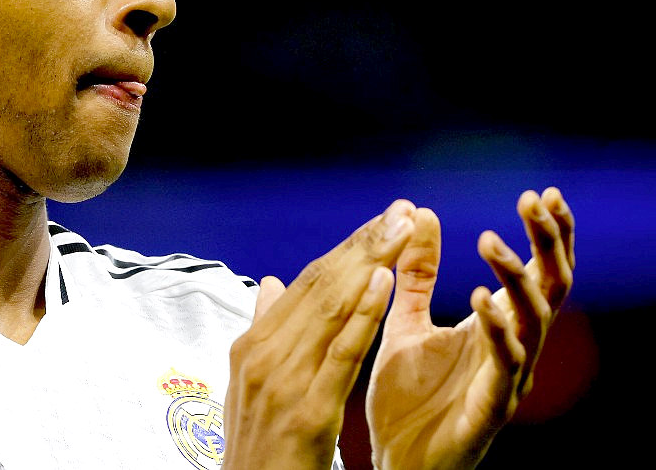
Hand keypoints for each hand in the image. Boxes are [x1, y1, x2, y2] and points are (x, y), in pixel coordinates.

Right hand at [223, 200, 417, 469]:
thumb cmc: (260, 449)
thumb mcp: (253, 386)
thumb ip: (266, 331)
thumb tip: (270, 284)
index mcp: (252, 347)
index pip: (306, 283)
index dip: (348, 248)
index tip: (383, 219)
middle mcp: (263, 357)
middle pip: (321, 286)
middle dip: (365, 244)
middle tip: (403, 209)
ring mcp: (283, 383)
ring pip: (332, 309)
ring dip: (370, 263)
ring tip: (402, 230)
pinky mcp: (308, 412)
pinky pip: (341, 354)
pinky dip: (362, 313)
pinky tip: (384, 281)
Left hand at [366, 188, 575, 469]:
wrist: (395, 465)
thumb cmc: (409, 400)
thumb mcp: (407, 323)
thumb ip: (418, 275)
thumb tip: (423, 213)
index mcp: (499, 326)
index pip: (539, 272)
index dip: (547, 234)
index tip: (541, 192)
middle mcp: (515, 348)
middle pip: (551, 287)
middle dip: (547, 242)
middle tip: (533, 201)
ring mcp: (508, 379)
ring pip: (534, 321)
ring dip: (517, 278)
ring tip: (490, 242)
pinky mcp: (491, 410)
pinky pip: (505, 366)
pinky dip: (497, 331)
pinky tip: (477, 301)